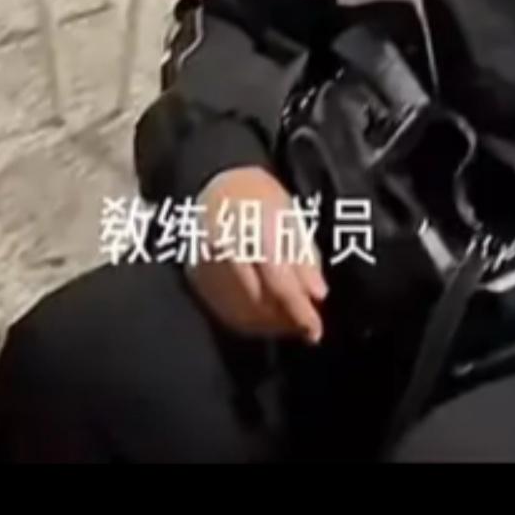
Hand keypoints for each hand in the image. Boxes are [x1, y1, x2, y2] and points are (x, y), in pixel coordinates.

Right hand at [191, 169, 327, 344]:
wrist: (215, 183)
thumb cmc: (261, 198)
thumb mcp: (291, 218)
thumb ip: (305, 257)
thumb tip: (318, 295)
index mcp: (254, 232)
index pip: (280, 286)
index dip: (300, 312)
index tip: (316, 331)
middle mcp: (226, 251)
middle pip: (259, 303)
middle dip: (286, 320)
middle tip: (306, 326)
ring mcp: (206, 266)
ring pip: (241, 312)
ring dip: (269, 323)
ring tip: (289, 321)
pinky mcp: (196, 277)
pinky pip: (223, 309)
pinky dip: (248, 318)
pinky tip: (266, 316)